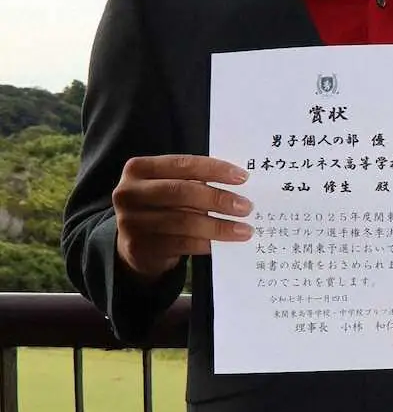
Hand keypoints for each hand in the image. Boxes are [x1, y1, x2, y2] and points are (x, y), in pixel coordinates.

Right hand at [113, 155, 252, 280]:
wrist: (134, 242)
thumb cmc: (162, 206)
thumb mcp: (171, 187)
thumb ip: (195, 181)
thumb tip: (238, 186)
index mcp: (139, 169)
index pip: (182, 164)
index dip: (214, 169)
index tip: (243, 177)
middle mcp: (128, 193)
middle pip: (181, 192)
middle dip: (218, 199)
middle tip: (246, 206)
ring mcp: (130, 222)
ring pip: (182, 221)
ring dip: (218, 226)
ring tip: (243, 229)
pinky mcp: (138, 247)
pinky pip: (180, 243)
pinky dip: (206, 243)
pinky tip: (223, 243)